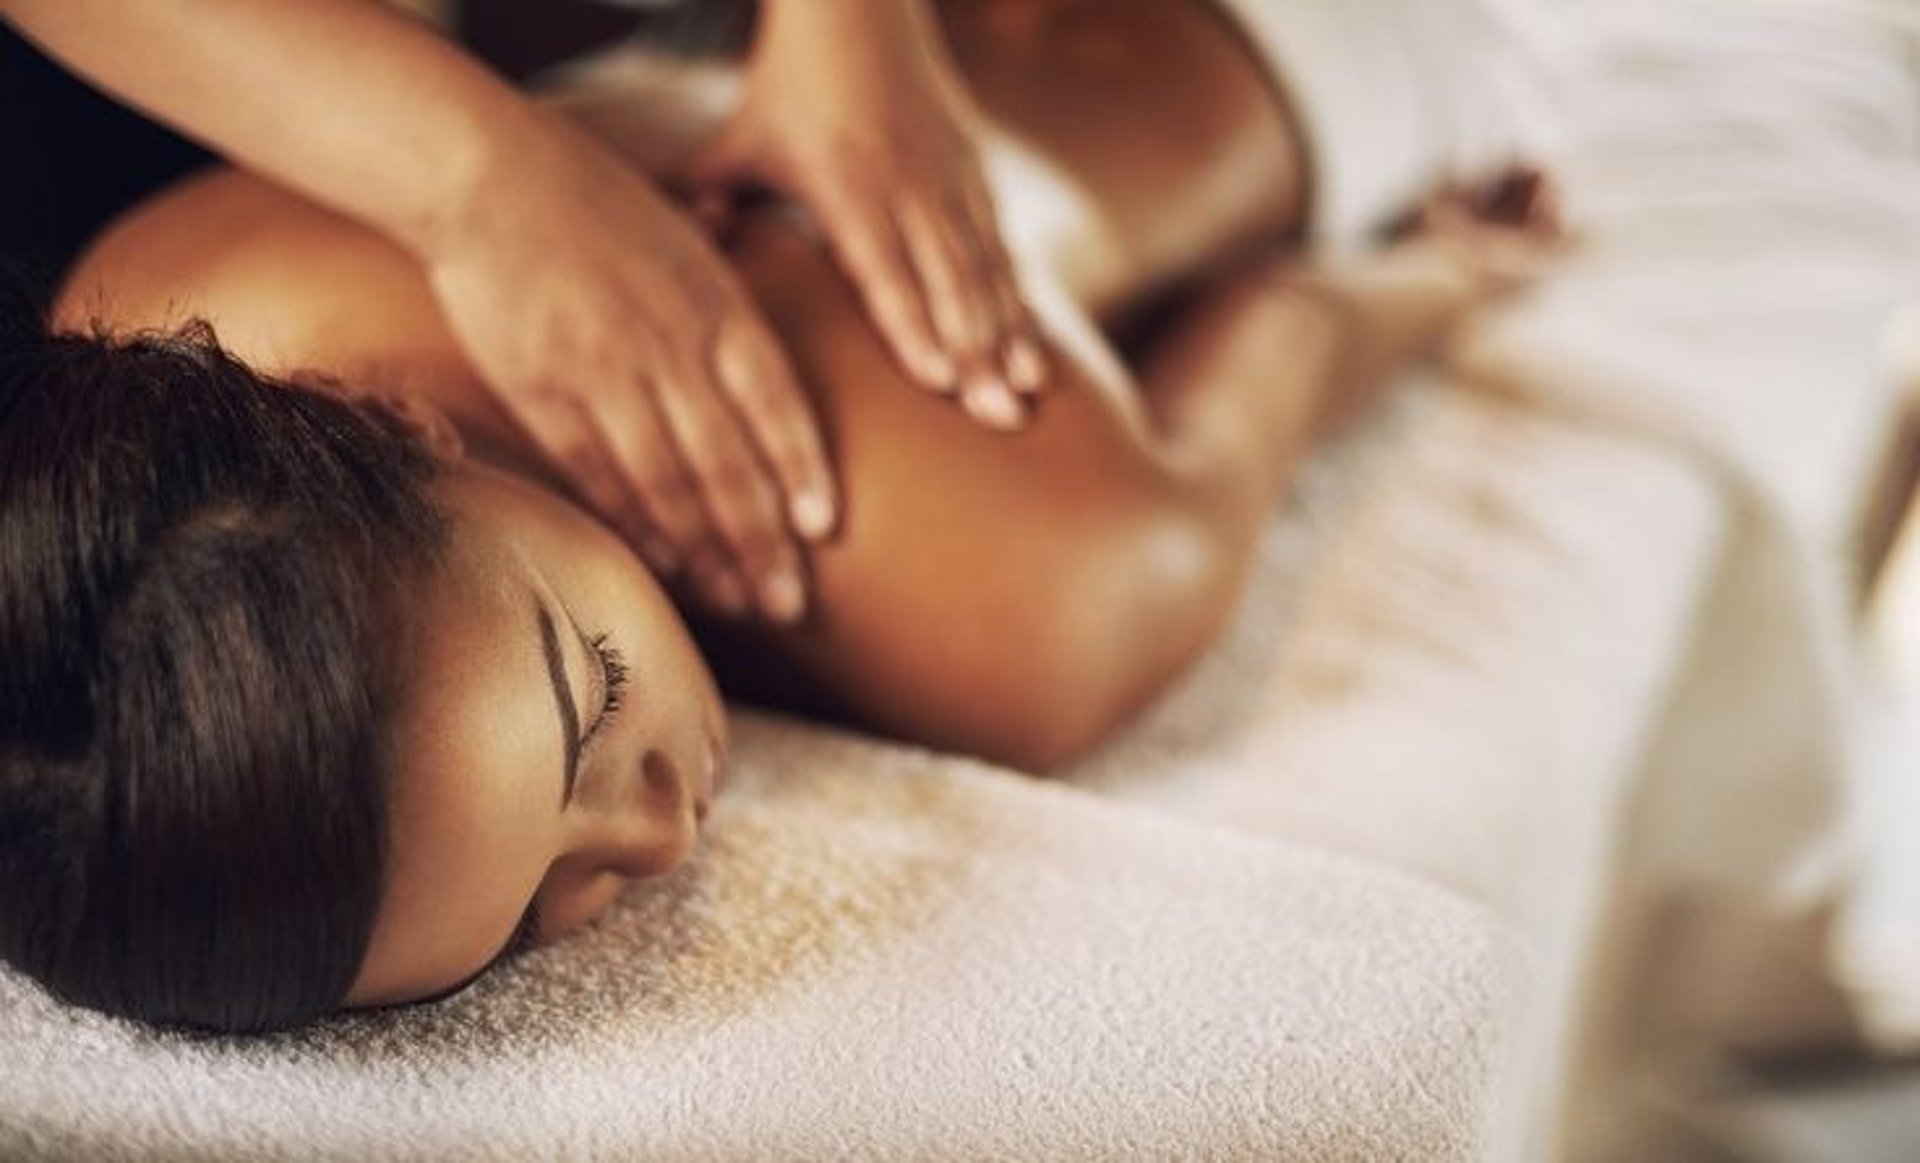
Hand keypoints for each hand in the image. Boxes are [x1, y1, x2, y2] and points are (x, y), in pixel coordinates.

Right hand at [426, 114, 835, 623]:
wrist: (488, 176)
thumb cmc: (600, 204)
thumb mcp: (691, 242)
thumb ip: (732, 316)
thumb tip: (775, 388)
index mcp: (715, 304)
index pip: (775, 401)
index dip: (799, 469)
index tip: (823, 528)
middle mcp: (667, 345)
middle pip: (725, 461)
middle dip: (760, 541)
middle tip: (788, 604)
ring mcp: (602, 373)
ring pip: (665, 481)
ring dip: (704, 550)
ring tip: (734, 599)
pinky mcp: (541, 391)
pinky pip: (597, 473)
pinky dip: (633, 521)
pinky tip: (663, 561)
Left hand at [689, 0, 1046, 429]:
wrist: (860, 6)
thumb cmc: (789, 85)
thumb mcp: (738, 138)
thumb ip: (703, 193)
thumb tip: (673, 254)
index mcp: (846, 181)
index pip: (884, 267)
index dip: (913, 324)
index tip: (938, 381)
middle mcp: (907, 184)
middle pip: (948, 281)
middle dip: (977, 354)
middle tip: (997, 419)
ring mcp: (949, 179)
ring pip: (985, 270)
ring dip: (1008, 337)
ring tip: (1025, 396)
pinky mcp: (976, 174)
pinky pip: (1003, 249)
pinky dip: (1021, 303)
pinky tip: (1035, 354)